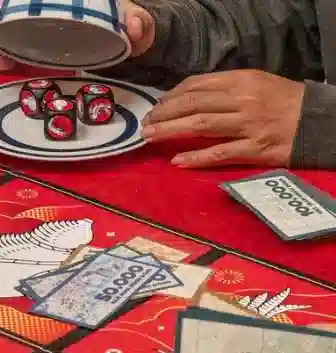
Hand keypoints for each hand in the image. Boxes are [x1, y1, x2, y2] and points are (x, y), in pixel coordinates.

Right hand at [0, 0, 154, 69]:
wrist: (131, 41)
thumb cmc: (132, 25)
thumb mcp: (136, 22)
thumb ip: (136, 23)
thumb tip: (133, 24)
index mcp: (75, 2)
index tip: (1, 0)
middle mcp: (58, 11)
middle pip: (23, 6)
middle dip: (0, 9)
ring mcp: (52, 29)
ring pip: (19, 27)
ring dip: (0, 33)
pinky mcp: (50, 49)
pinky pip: (26, 50)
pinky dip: (12, 56)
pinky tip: (1, 64)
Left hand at [140, 70, 303, 167]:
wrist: (319, 121)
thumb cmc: (284, 103)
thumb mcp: (257, 84)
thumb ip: (225, 89)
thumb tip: (189, 97)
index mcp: (242, 81)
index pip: (197, 85)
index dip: (172, 96)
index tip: (157, 106)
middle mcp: (243, 100)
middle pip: (194, 104)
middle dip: (164, 113)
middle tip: (146, 124)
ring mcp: (249, 125)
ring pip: (201, 125)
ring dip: (171, 131)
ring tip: (150, 137)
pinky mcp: (256, 149)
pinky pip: (220, 153)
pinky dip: (196, 157)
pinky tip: (177, 161)